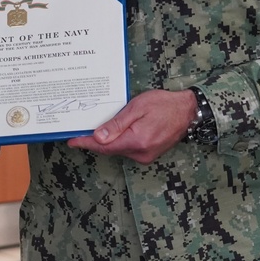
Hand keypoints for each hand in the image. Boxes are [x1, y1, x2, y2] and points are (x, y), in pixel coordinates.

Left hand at [66, 89, 196, 163]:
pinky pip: (127, 149)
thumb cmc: (164, 104)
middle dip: (93, 142)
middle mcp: (141, 153)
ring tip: (92, 131)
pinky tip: (111, 134)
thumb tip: (98, 138)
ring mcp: (145, 156)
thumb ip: (117, 124)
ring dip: (105, 142)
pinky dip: (117, 142)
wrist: (188, 111)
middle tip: (77, 132)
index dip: (86, 143)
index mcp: (137, 141)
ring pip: (117, 150)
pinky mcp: (148, 154)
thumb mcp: (137, 108)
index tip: (72, 141)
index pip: (104, 146)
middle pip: (109, 149)